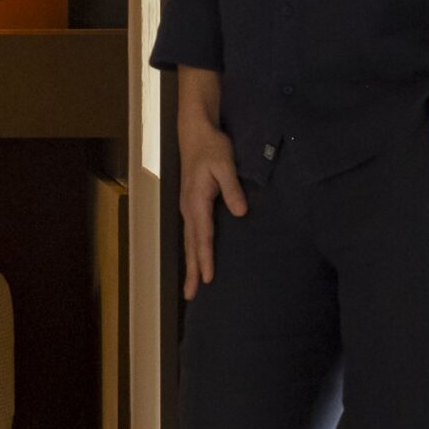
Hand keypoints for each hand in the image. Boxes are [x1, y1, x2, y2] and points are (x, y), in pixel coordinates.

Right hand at [180, 117, 247, 300]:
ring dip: (190, 264)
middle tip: (191, 295)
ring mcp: (188, 207)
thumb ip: (233, 188)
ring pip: (189, 241)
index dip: (205, 258)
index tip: (207, 279)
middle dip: (192, 270)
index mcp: (197, 201)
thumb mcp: (225, 164)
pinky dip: (192, 250)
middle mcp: (189, 208)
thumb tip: (240, 212)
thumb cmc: (212, 148)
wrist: (195, 133)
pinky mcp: (191, 205)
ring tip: (191, 286)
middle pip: (191, 245)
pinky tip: (196, 258)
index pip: (203, 236)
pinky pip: (191, 234)